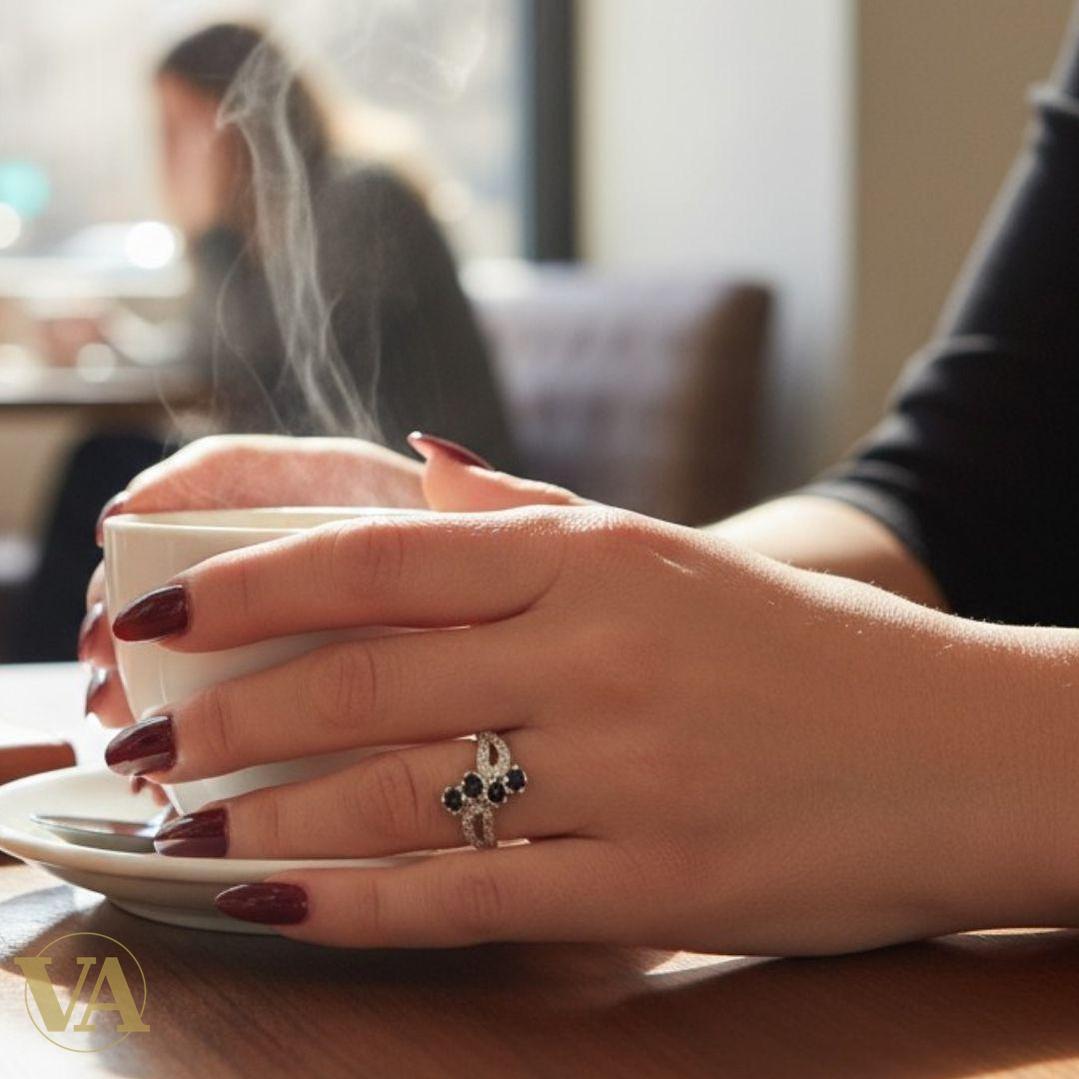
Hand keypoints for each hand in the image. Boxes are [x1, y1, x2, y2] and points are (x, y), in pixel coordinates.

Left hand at [99, 449, 1072, 953]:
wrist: (957, 746)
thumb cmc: (798, 649)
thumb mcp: (666, 556)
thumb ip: (529, 518)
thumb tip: (416, 473)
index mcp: (593, 559)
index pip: (380, 559)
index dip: (251, 587)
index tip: (160, 617)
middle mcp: (598, 654)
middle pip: (364, 681)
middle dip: (227, 715)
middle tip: (142, 736)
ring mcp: (626, 773)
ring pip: (397, 796)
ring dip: (271, 815)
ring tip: (190, 825)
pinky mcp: (656, 884)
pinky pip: (474, 897)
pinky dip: (361, 905)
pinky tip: (287, 902)